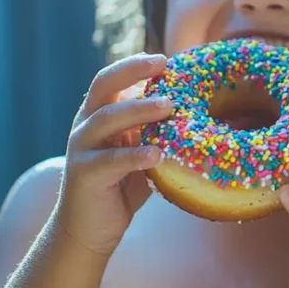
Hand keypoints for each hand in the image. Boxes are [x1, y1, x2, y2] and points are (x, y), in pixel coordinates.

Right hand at [54, 53, 171, 255]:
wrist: (89, 229)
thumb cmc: (123, 185)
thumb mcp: (143, 149)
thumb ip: (160, 130)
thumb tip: (206, 112)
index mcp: (100, 114)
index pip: (113, 78)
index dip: (136, 65)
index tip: (165, 58)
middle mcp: (86, 125)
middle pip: (103, 86)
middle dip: (132, 71)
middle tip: (163, 65)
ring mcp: (82, 149)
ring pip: (106, 119)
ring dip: (138, 109)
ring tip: (168, 105)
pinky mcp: (83, 175)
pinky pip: (109, 161)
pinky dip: (135, 156)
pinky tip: (158, 155)